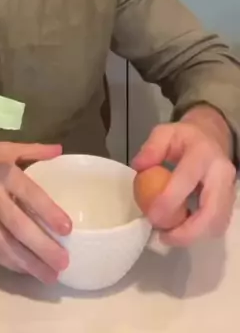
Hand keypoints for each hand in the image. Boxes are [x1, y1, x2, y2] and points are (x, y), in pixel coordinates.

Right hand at [0, 142, 71, 283]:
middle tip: (63, 262)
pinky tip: (25, 270)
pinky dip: (10, 263)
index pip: (29, 194)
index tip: (67, 228)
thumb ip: (32, 150)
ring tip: (49, 275)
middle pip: (19, 226)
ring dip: (28, 263)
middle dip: (42, 247)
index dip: (48, 211)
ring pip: (5, 244)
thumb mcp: (3, 148)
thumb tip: (59, 150)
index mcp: (2, 173)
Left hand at [132, 110, 236, 245]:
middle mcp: (221, 173)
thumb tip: (138, 168)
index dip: (169, 201)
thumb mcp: (164, 132)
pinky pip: (217, 224)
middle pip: (211, 212)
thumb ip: (151, 148)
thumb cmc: (185, 137)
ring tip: (169, 234)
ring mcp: (230, 189)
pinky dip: (199, 232)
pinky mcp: (230, 201)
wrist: (213, 136)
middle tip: (163, 236)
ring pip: (217, 223)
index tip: (152, 217)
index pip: (187, 180)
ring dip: (193, 235)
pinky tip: (181, 228)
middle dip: (187, 232)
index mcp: (202, 153)